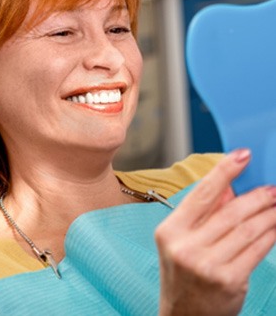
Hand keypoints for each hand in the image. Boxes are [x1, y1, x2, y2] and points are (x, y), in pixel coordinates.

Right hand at [155, 149, 275, 315]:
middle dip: (257, 196)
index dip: (224, 172)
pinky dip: (272, 234)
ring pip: (247, 229)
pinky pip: (257, 249)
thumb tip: (231, 188)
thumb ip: (204, 214)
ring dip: (269, 214)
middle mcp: (186, 246)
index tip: (242, 155)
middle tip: (273, 188)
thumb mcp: (183, 241)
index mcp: (170, 230)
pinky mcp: (229, 281)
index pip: (201, 194)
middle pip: (230, 212)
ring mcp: (207, 265)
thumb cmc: (183, 275)